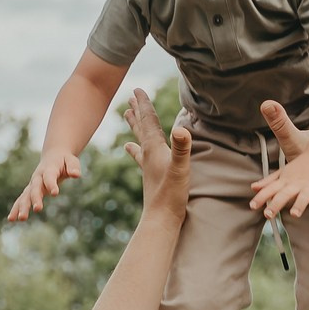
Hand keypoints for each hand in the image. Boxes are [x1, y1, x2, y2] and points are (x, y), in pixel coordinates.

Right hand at [8, 148, 81, 221]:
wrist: (53, 156)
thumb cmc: (65, 160)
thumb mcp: (72, 160)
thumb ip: (73, 167)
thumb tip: (76, 174)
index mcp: (49, 169)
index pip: (49, 177)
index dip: (51, 184)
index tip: (55, 193)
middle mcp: (38, 177)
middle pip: (35, 188)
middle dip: (35, 198)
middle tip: (37, 209)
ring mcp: (32, 184)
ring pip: (26, 196)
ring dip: (22, 207)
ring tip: (21, 218)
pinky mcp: (30, 191)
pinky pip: (22, 200)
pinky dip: (16, 208)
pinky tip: (11, 219)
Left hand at [122, 88, 190, 221]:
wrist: (160, 219)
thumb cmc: (171, 195)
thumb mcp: (181, 168)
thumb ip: (181, 148)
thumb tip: (181, 128)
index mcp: (154, 148)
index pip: (149, 121)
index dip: (144, 104)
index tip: (137, 89)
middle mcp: (148, 154)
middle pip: (141, 127)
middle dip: (137, 111)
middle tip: (130, 97)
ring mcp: (148, 165)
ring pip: (139, 139)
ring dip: (135, 125)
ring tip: (126, 114)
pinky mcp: (150, 176)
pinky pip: (140, 156)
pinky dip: (135, 148)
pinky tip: (130, 149)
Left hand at [247, 146, 308, 223]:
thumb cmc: (299, 168)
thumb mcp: (282, 174)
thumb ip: (268, 182)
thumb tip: (253, 188)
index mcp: (284, 181)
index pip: (270, 189)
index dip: (261, 197)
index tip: (252, 206)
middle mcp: (295, 184)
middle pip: (284, 194)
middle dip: (276, 204)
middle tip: (268, 214)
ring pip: (304, 197)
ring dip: (299, 205)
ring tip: (295, 214)